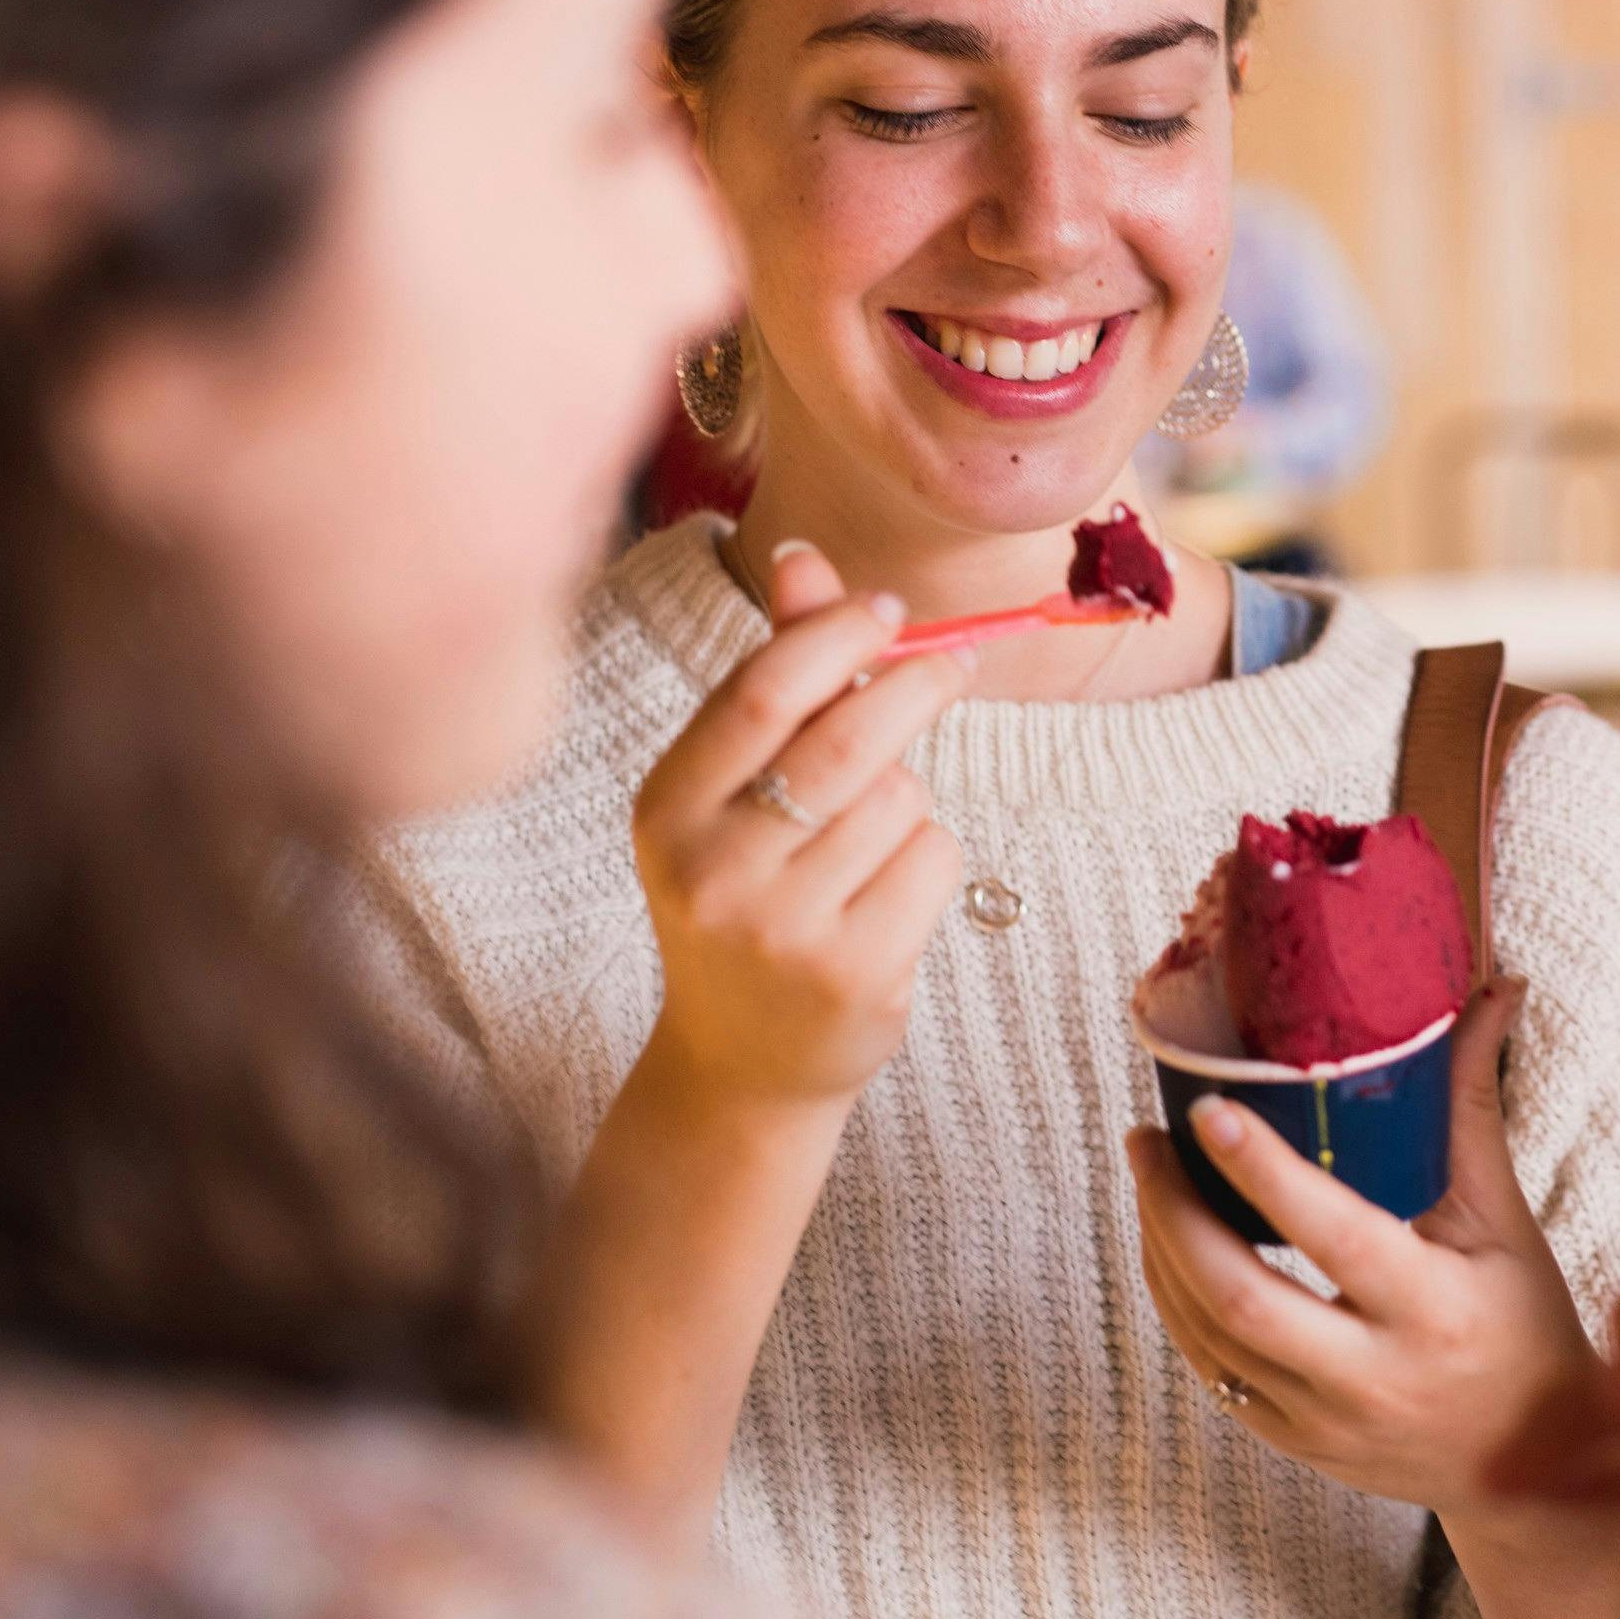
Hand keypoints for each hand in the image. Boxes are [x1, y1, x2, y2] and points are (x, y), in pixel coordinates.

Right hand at [630, 541, 968, 1107]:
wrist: (739, 1063)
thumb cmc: (745, 892)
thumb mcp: (731, 790)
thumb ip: (777, 677)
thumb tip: (807, 556)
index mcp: (666, 808)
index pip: (760, 691)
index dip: (834, 635)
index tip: (886, 609)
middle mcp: (712, 869)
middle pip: (847, 739)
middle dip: (914, 685)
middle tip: (953, 664)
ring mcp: (782, 929)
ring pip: (901, 799)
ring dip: (909, 797)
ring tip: (865, 841)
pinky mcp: (853, 973)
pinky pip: (933, 860)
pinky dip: (929, 857)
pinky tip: (884, 897)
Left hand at [1123, 978, 1595, 1517]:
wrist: (1541, 1472)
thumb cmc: (1527, 1328)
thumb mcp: (1508, 1222)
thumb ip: (1474, 1109)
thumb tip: (1493, 991)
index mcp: (1433, 1310)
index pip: (1332, 1233)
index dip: (1261, 1170)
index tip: (1207, 1107)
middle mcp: (1373, 1376)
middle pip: (1235, 1294)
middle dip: (1171, 1210)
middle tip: (1146, 1139)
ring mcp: (1325, 1423)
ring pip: (1205, 1335)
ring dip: (1161, 1249)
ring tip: (1150, 1177)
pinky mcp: (1295, 1446)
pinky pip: (1209, 1371)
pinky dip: (1178, 1302)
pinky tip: (1171, 1247)